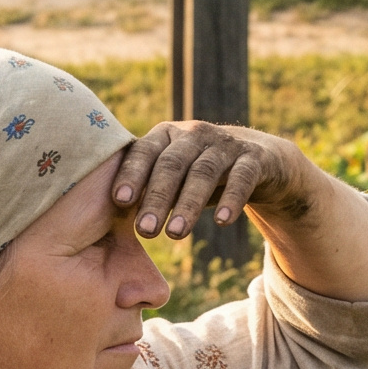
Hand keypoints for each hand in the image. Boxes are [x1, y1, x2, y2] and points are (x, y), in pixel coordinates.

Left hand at [112, 122, 309, 240]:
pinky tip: (222, 222)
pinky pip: (242, 177)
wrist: (262, 162)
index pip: (145, 151)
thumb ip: (148, 188)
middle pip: (172, 164)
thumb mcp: (175, 177)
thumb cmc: (202, 174)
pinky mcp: (255, 158)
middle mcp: (195, 134)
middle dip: (156, 198)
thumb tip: (105, 218)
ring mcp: (226, 144)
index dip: (132, 174)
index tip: (119, 201)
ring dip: (188, 204)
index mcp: (167, 135)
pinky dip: (232, 199)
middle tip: (145, 231)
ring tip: (175, 235)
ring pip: (203, 172)